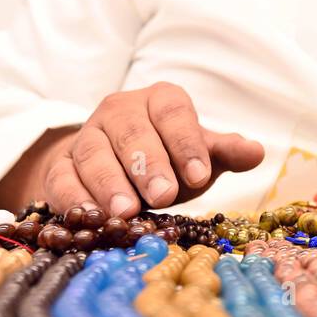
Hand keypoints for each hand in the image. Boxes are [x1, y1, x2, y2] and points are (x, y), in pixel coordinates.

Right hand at [41, 82, 263, 217]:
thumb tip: (257, 152)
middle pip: (133, 132)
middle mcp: (120, 110)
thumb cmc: (168, 158)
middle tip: (164, 195)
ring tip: (127, 211)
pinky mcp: (60, 164)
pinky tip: (90, 217)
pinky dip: (74, 198)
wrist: (116, 165)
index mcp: (160, 100)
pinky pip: (63, 177)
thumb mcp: (199, 154)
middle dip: (149, 165)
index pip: (174, 113)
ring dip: (110, 183)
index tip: (200, 175)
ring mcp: (87, 135)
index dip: (186, 143)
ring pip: (94, 154)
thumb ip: (224, 152)